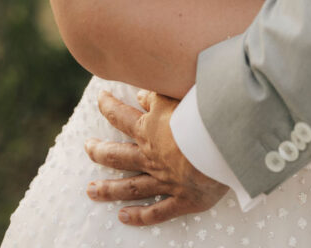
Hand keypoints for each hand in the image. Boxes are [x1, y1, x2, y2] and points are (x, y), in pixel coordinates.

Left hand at [85, 90, 227, 224]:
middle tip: (87, 147)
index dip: (109, 106)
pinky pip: (156, 212)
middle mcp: (151, 157)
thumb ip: (159, 94)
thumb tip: (140, 94)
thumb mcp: (178, 94)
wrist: (222, 147)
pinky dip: (139, 216)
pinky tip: (123, 217)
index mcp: (151, 129)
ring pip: (131, 186)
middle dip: (100, 151)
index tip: (101, 97)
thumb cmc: (204, 114)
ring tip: (91, 190)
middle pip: (118, 155)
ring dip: (109, 189)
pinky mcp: (182, 199)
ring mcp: (165, 181)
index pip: (122, 115)